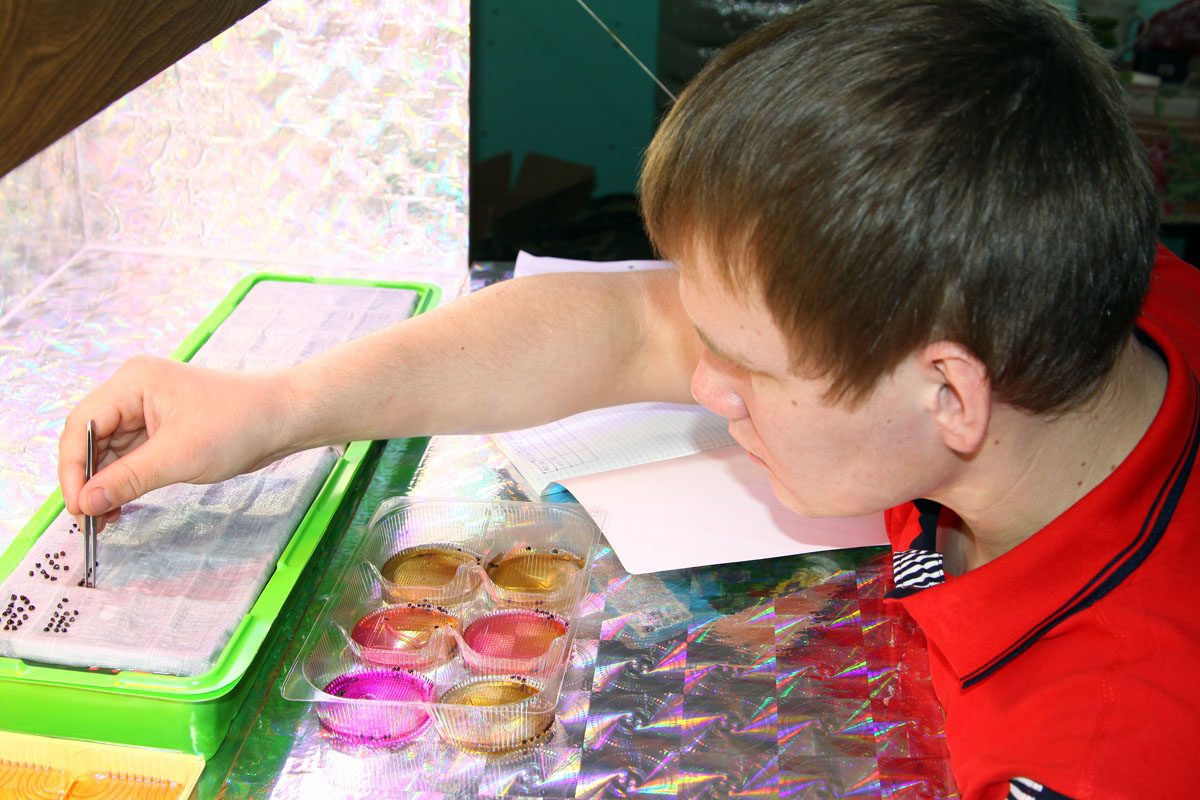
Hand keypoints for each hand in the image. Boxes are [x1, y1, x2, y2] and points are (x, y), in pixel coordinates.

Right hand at [58, 355, 296, 525]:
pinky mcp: (163, 429)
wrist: (284, 418)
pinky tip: (119, 508)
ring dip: (104, 486)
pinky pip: (130, 457)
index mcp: (133, 382)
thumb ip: (128, 479)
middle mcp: (134, 392)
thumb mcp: (179, 456)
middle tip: (88, 522)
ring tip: (103, 522)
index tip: (78, 507)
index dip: (72, 468)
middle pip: (91, 439)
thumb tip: (85, 503)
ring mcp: (148, 410)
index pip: (81, 425)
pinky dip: (123, 482)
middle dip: (87, 481)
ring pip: (109, 452)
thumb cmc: (239, 425)